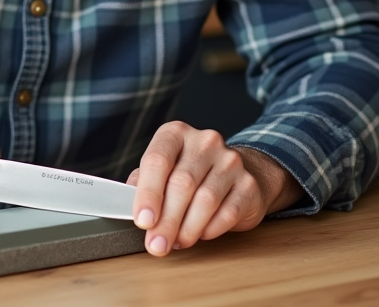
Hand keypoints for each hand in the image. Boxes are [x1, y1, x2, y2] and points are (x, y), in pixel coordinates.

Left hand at [127, 121, 303, 255]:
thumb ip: (143, 184)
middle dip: (167, 220)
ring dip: (188, 229)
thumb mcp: (162, 171)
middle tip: (157, 245)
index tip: (143, 221)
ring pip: (206, 200)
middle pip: (182, 184)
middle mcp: (205, 142)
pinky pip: (228, 213)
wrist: (237, 174)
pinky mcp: (249, 184)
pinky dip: (211, 229)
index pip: (157, 160)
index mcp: (176, 134)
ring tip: (177, 241)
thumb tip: (129, 206)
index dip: (148, 194)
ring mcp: (230, 161)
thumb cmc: (191, 174)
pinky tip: (201, 235)